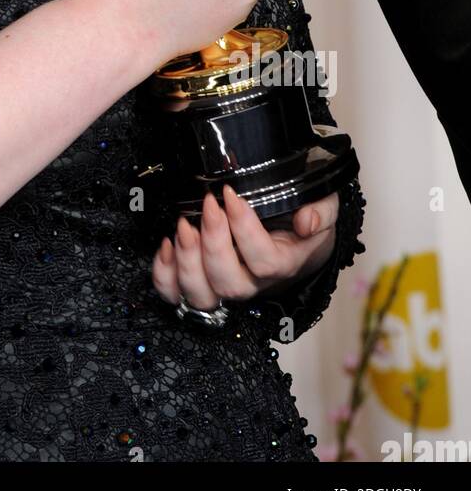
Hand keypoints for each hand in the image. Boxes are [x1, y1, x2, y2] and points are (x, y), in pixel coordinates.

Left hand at [151, 186, 339, 309]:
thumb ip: (322, 211)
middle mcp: (253, 283)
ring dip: (187, 262)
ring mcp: (225, 286)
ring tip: (183, 225)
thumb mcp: (324, 205)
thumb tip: (306, 221)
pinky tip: (166, 245)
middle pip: (230, 283)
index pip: (264, 261)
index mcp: (284, 265)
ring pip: (203, 295)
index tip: (230, 194)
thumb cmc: (303, 217)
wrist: (294, 235)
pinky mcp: (203, 283)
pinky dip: (165, 275)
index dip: (244, 230)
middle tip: (207, 205)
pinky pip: (176, 294)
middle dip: (213, 244)